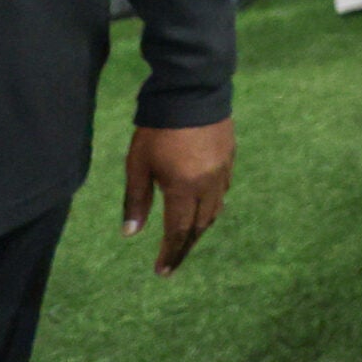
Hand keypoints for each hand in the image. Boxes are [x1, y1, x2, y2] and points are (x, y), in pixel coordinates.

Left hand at [122, 120, 233, 275]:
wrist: (192, 90)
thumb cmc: (158, 129)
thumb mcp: (138, 163)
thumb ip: (136, 199)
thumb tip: (131, 233)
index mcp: (184, 189)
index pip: (178, 231)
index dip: (170, 253)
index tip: (161, 272)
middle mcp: (208, 186)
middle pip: (200, 226)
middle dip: (185, 246)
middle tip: (174, 261)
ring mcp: (222, 172)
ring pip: (215, 211)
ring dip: (200, 228)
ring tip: (187, 238)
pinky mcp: (230, 158)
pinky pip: (223, 192)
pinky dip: (212, 206)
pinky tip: (204, 206)